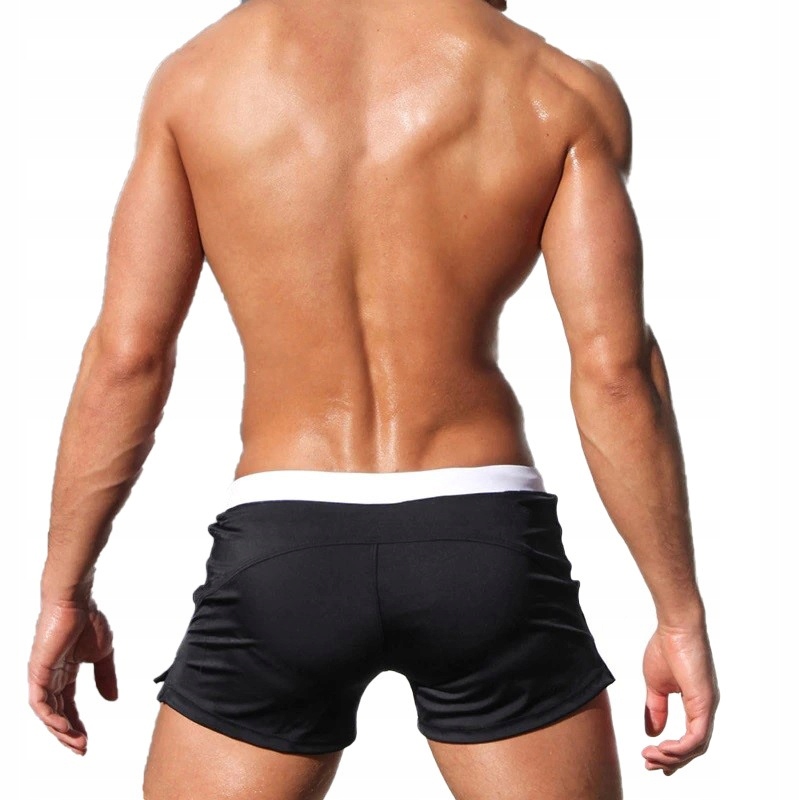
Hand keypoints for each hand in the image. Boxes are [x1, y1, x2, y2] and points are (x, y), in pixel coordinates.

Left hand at [28, 596, 117, 755]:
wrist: (76, 601)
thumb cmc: (89, 620)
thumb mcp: (103, 654)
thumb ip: (105, 677)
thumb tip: (111, 700)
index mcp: (65, 672)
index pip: (67, 706)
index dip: (76, 725)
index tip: (87, 741)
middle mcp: (51, 677)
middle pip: (55, 714)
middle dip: (68, 734)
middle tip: (82, 749)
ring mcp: (42, 676)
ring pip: (46, 713)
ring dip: (60, 731)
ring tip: (77, 742)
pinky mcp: (37, 672)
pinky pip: (39, 703)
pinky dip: (51, 717)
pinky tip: (64, 727)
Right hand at [641, 621, 719, 774]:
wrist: (675, 626)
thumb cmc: (666, 647)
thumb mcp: (655, 684)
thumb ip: (655, 708)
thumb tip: (652, 733)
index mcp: (695, 704)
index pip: (689, 739)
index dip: (672, 754)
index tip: (651, 760)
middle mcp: (705, 709)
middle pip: (693, 748)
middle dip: (670, 761)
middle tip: (649, 764)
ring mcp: (707, 707)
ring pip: (696, 747)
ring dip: (673, 757)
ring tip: (650, 756)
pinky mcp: (705, 703)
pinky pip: (697, 736)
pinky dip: (681, 748)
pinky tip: (663, 748)